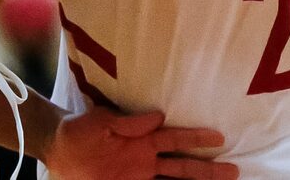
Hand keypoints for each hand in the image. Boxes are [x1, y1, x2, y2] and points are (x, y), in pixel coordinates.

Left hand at [42, 107, 236, 179]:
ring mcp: (137, 177)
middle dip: (207, 169)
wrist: (55, 150)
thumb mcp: (103, 122)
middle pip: (183, 166)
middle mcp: (145, 161)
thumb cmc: (79, 131)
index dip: (196, 138)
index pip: (175, 139)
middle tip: (233, 171)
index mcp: (142, 141)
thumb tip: (160, 116)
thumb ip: (130, 123)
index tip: (219, 138)